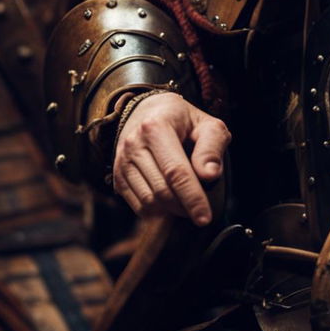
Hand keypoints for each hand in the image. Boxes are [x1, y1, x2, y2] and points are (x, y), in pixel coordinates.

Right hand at [112, 92, 229, 225]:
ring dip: (172, 210)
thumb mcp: (208, 124)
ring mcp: (122, 162)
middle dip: (184, 206)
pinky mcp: (117, 177)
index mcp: (156, 128)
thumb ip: (212, 147)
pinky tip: (171, 202)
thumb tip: (210, 175)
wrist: (150, 112)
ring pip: (148, 202)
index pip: (175, 171)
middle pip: (161, 190)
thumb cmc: (185, 121)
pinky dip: (158, 211)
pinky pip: (138, 206)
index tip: (205, 218)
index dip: (192, 197)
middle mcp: (133, 144)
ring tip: (187, 202)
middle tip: (201, 208)